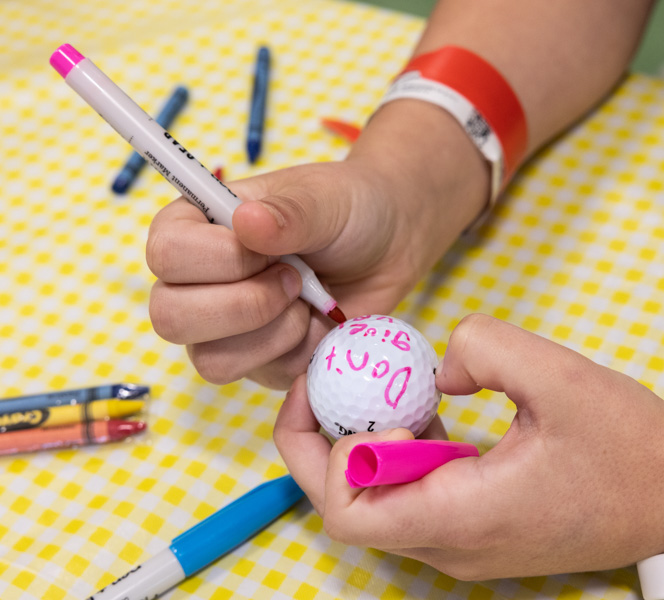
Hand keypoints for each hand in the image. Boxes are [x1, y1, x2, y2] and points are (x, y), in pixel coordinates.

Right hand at [146, 102, 488, 389]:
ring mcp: (224, 329)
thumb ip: (288, 211)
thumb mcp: (325, 200)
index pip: (166, 255)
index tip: (270, 246)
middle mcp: (197, 281)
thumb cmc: (349, 210)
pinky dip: (299, 352)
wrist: (390, 246)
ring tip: (308, 299)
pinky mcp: (259, 362)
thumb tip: (246, 220)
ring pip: (211, 360)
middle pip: (170, 318)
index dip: (220, 260)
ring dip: (274, 332)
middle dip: (245, 305)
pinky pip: (261, 377)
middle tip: (294, 279)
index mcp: (196, 227)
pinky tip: (319, 322)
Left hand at [274, 314, 663, 578]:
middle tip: (330, 382)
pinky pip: (414, 500)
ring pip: (380, 505)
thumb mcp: (559, 375)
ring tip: (379, 389)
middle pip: (351, 510)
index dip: (323, 453)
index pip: (348, 512)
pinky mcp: (479, 531)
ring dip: (365, 447)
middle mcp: (454, 544)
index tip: (344, 394)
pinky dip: (402, 456)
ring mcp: (465, 544)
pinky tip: (425, 413)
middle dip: (325, 443)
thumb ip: (483, 348)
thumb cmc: (627, 444)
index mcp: (462, 516)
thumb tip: (436, 366)